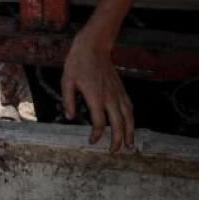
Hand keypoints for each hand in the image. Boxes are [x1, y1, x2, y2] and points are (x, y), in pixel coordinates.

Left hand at [62, 30, 133, 151]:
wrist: (93, 47)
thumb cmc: (77, 64)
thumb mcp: (66, 81)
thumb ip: (68, 100)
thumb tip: (70, 117)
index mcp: (95, 97)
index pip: (98, 122)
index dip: (96, 134)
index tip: (92, 141)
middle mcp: (110, 97)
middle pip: (118, 124)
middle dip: (117, 140)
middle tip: (114, 152)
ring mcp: (118, 93)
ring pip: (128, 117)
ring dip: (129, 133)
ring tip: (129, 145)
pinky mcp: (121, 89)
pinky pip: (129, 107)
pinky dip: (131, 119)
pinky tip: (130, 125)